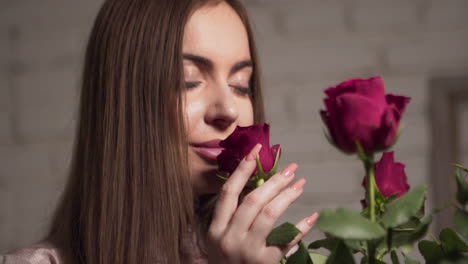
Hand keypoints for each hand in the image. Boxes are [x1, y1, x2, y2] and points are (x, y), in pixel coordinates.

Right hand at [207, 143, 317, 263]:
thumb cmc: (227, 262)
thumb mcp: (222, 239)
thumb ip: (234, 216)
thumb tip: (259, 184)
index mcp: (216, 230)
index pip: (229, 193)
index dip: (242, 169)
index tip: (256, 150)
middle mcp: (230, 239)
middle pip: (253, 201)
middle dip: (273, 181)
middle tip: (291, 169)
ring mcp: (248, 252)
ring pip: (270, 215)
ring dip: (287, 196)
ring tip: (300, 184)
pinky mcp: (266, 263)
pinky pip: (287, 241)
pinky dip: (301, 227)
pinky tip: (312, 215)